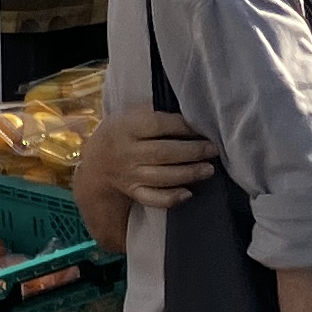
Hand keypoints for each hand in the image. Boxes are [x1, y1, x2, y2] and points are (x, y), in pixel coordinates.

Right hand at [76, 104, 215, 214]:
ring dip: (188, 174)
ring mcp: (129, 175)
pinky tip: (189, 193)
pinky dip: (171, 198)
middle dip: (192, 152)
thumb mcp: (132, 114)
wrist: (98, 160)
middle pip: (163, 153)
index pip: (158, 125)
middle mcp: (127, 152)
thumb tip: (190, 113)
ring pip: (162, 177)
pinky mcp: (133, 192)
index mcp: (127, 127)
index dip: (183, 126)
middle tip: (213, 150)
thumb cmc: (125, 131)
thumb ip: (155, 112)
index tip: (202, 128)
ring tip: (209, 169)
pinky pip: (153, 198)